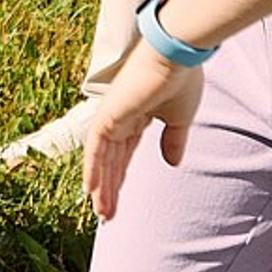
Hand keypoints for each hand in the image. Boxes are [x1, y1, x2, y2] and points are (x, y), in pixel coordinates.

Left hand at [81, 40, 205, 218]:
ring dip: (102, 187)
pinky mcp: (108, 114)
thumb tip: (172, 163)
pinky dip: (92, 169)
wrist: (176, 56)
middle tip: (106, 215)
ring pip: (102, 159)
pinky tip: (90, 190)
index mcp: (137, 116)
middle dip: (109, 189)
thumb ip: (172, 141)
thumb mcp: (179, 119)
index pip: (124, 154)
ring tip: (102, 213)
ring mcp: (112, 116)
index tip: (117, 201)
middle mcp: (120, 117)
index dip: (120, 178)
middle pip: (111, 161)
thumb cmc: (181, 79)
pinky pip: (96, 148)